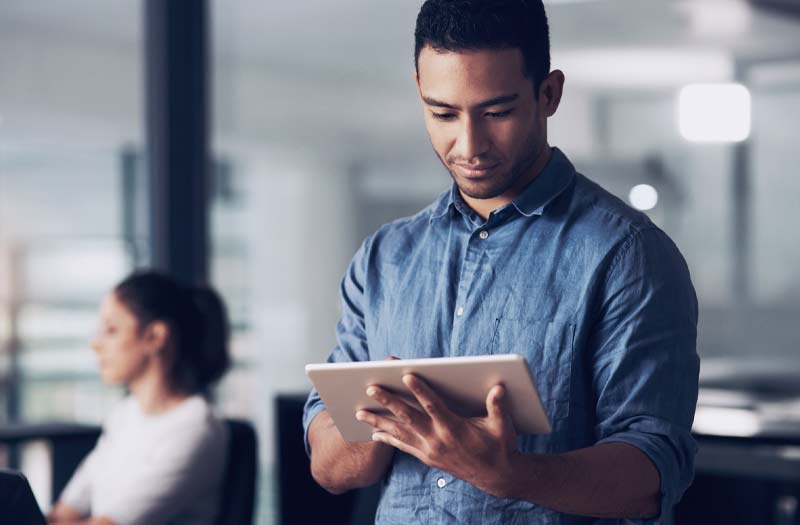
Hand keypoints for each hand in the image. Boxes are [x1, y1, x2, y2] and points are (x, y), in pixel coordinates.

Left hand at [355, 374, 518, 496]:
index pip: (433, 405)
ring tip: (359, 411)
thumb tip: (498, 388)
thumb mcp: (502, 426)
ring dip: (378, 421)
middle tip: (371, 389)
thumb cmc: (499, 446)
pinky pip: (402, 447)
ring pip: (399, 433)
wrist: (496, 476)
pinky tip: (374, 432)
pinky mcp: (427, 457)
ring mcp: (429, 450)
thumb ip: (498, 407)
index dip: (420, 390)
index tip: (406, 375)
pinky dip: (387, 439)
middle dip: (388, 402)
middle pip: (408, 417)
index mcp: (454, 428)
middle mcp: (437, 439)